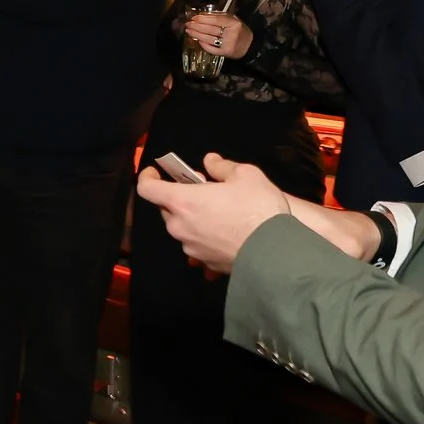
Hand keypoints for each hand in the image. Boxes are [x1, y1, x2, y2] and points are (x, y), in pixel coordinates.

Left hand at [134, 154, 297, 274]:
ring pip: (183, 229)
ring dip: (193, 218)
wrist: (276, 252)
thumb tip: (210, 161)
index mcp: (182, 202)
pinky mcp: (206, 263)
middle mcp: (180, 227)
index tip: (155, 172)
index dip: (148, 178)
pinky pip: (199, 245)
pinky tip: (227, 232)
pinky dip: (206, 236)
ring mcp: (191, 248)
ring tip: (218, 212)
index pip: (147, 189)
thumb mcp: (246, 175)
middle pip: (167, 209)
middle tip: (200, 190)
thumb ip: (222, 166)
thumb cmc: (258, 208)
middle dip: (179, 198)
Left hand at [189, 11, 254, 58]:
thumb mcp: (233, 20)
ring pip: (208, 39)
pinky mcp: (225, 53)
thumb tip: (202, 15)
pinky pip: (211, 49)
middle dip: (197, 26)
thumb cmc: (239, 31)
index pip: (216, 20)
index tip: (194, 18)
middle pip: (210, 29)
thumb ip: (219, 17)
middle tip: (188, 24)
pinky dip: (203, 44)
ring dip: (196, 35)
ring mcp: (228, 44)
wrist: (250, 46)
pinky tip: (198, 40)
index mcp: (234, 23)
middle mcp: (231, 34)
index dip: (203, 19)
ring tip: (189, 31)